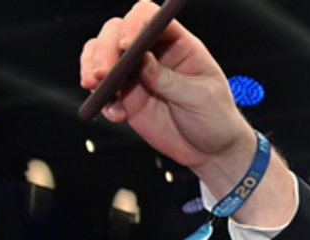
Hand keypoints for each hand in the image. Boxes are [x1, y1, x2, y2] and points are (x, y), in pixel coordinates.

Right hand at [77, 3, 254, 176]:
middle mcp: (154, 53)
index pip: (149, 17)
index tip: (126, 45)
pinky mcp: (126, 95)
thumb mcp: (201, 99)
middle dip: (105, 50)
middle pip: (117, 32)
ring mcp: (137, 73)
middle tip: (103, 74)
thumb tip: (142, 62)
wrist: (211, 152)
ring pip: (102, 55)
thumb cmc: (217, 120)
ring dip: (92, 67)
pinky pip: (102, 88)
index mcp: (179, 44)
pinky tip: (115, 114)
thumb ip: (170, 80)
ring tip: (95, 86)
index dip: (134, 24)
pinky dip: (101, 99)